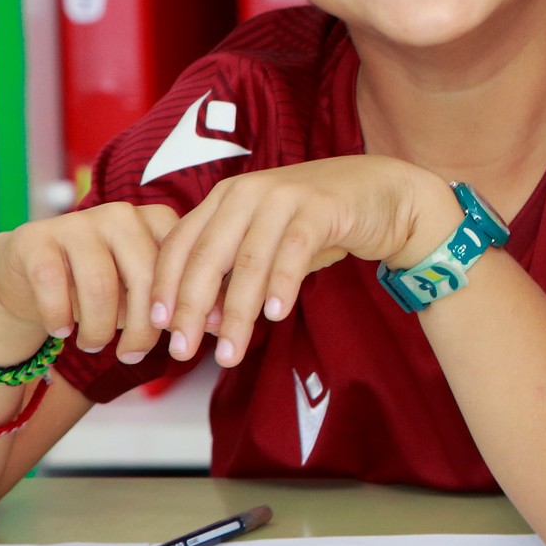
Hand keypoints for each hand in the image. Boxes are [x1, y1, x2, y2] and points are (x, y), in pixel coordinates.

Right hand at [0, 203, 178, 360]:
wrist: (32, 275)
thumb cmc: (106, 288)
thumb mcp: (145, 292)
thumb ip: (183, 303)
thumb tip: (222, 329)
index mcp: (159, 221)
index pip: (182, 266)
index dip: (185, 309)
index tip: (182, 341)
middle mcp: (122, 215)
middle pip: (146, 277)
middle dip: (143, 327)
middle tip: (132, 355)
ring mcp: (78, 223)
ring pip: (101, 285)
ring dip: (99, 328)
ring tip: (95, 346)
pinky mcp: (36, 238)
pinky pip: (53, 283)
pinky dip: (59, 315)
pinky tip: (62, 331)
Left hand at [150, 156, 452, 367]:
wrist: (386, 194)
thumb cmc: (322, 224)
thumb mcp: (270, 245)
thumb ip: (236, 276)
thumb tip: (204, 323)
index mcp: (225, 198)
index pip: (180, 244)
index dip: (165, 288)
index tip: (158, 330)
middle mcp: (247, 191)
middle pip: (206, 256)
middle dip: (191, 309)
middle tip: (182, 352)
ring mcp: (284, 196)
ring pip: (248, 262)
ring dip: (236, 313)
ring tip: (231, 354)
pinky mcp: (321, 207)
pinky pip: (293, 252)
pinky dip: (281, 286)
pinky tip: (276, 316)